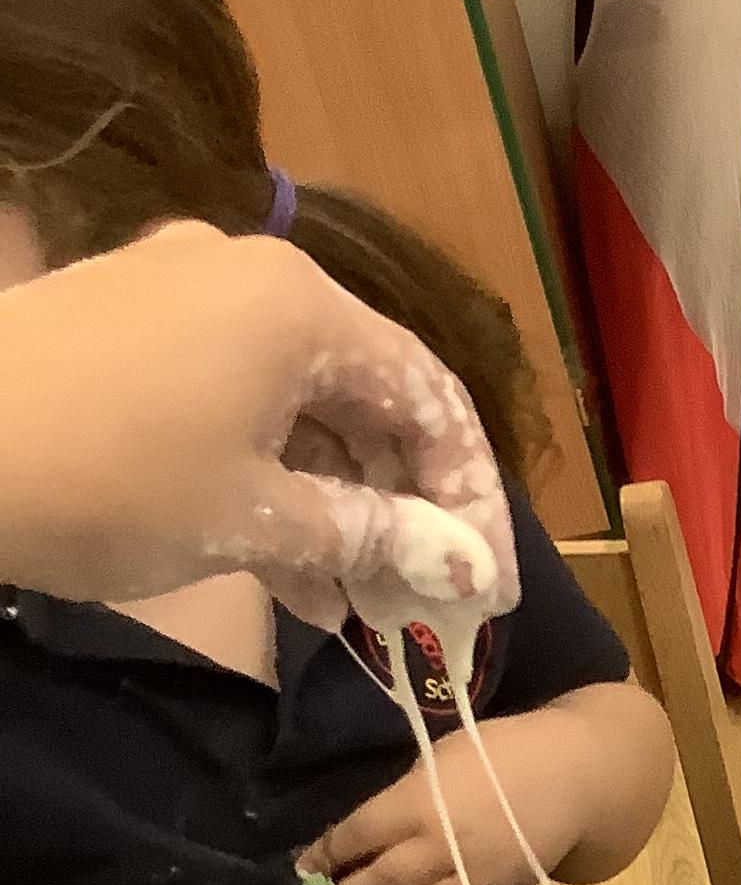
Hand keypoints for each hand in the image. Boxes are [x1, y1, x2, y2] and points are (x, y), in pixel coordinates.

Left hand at [0, 224, 517, 632]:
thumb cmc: (113, 480)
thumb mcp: (257, 521)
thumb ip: (372, 536)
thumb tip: (458, 564)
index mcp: (301, 304)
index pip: (430, 397)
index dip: (471, 499)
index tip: (483, 587)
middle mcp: (250, 278)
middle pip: (366, 396)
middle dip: (402, 509)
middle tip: (417, 606)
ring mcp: (180, 295)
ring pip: (298, 405)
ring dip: (336, 506)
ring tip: (349, 606)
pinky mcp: (126, 327)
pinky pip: (234, 400)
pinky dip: (270, 477)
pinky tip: (284, 568)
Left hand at [301, 710, 581, 884]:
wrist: (574, 777)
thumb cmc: (500, 753)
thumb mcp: (440, 758)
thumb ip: (405, 797)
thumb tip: (368, 837)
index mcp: (422, 802)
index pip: (360, 835)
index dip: (328, 854)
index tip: (306, 869)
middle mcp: (444, 847)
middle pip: (382, 882)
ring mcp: (476, 880)